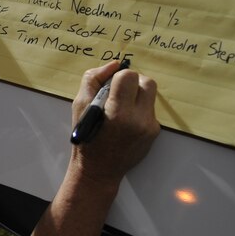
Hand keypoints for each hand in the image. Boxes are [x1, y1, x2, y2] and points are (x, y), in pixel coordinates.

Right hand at [70, 60, 159, 184]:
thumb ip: (93, 80)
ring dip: (137, 95)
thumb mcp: (79, 106)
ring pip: (150, 95)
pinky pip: (150, 109)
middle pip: (147, 82)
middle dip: (133, 82)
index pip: (129, 76)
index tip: (110, 86)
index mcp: (118, 112)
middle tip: (119, 92)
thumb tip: (113, 64)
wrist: (98, 171)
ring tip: (121, 107)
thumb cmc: (85, 139)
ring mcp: (150, 127)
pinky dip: (139, 109)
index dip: (118, 77)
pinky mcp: (154, 132)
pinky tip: (126, 121)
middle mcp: (139, 119)